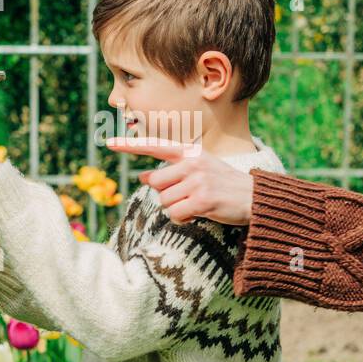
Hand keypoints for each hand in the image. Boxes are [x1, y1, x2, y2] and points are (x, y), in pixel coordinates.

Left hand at [104, 137, 255, 225]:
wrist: (254, 198)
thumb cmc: (223, 185)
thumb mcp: (199, 170)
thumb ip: (172, 171)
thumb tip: (142, 176)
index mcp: (190, 152)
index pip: (155, 146)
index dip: (130, 145)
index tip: (108, 143)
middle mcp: (192, 163)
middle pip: (155, 183)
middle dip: (167, 195)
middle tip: (188, 197)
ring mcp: (197, 180)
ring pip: (164, 201)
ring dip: (177, 208)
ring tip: (197, 204)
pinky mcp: (202, 199)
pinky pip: (175, 214)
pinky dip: (183, 218)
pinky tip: (199, 213)